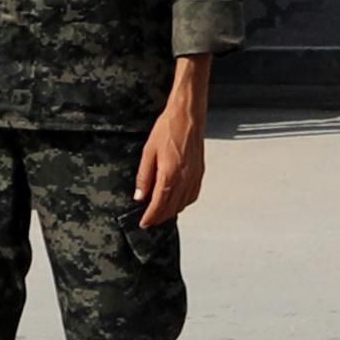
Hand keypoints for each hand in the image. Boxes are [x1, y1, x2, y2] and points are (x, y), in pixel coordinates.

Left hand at [130, 70, 208, 228]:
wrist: (188, 115)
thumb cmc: (168, 129)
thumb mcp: (148, 152)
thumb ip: (144, 177)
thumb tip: (140, 196)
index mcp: (170, 175)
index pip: (160, 205)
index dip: (151, 217)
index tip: (143, 223)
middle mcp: (185, 179)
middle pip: (172, 208)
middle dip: (160, 217)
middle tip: (149, 219)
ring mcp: (194, 177)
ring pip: (184, 204)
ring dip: (172, 211)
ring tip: (160, 211)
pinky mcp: (200, 172)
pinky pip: (193, 195)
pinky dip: (184, 202)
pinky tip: (177, 200)